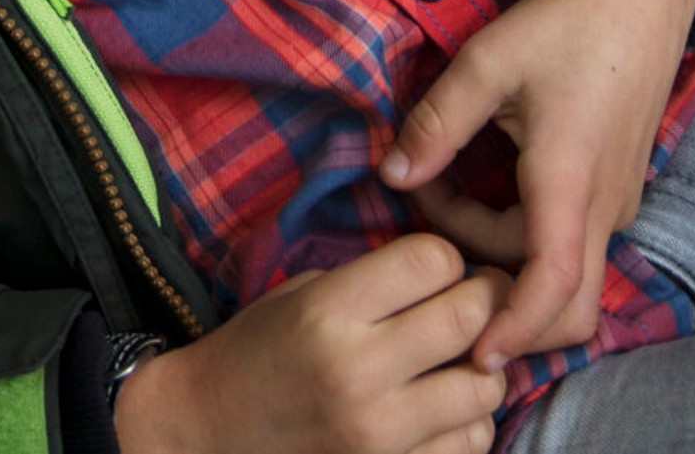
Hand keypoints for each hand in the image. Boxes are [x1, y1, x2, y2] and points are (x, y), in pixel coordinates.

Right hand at [110, 233, 510, 453]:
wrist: (209, 432)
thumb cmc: (258, 352)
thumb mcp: (301, 296)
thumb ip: (374, 285)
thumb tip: (455, 276)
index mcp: (328, 312)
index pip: (432, 260)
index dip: (447, 258)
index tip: (439, 271)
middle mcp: (357, 371)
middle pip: (469, 317)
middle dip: (484, 301)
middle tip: (476, 303)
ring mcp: (378, 433)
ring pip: (484, 388)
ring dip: (481, 369)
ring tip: (456, 363)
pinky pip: (472, 442)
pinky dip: (467, 423)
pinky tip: (439, 410)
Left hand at [380, 0, 694, 370]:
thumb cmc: (564, 23)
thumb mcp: (487, 62)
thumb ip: (437, 123)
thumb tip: (390, 176)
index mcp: (570, 179)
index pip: (553, 283)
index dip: (517, 328)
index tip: (479, 356)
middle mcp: (604, 204)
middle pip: (564, 299)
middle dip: (499, 300)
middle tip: (435, 249)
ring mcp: (616, 201)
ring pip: (561, 269)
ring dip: (501, 256)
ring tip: (442, 191)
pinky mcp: (615, 190)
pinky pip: (571, 241)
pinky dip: (524, 239)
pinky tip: (482, 190)